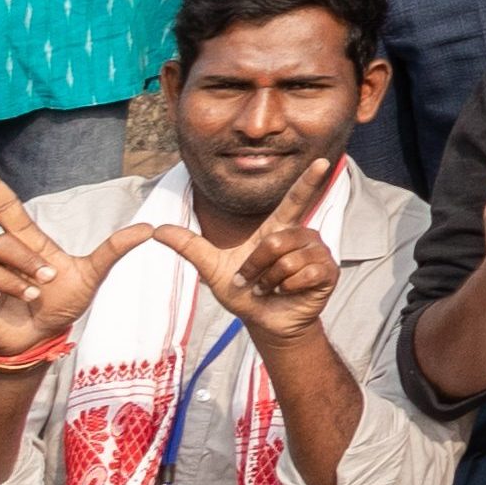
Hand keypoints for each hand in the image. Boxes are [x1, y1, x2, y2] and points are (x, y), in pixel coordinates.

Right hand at [0, 165, 125, 355]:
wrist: (41, 339)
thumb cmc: (61, 302)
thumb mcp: (90, 275)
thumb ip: (114, 250)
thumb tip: (150, 228)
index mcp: (25, 244)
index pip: (5, 208)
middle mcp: (0, 257)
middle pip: (1, 243)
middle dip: (26, 262)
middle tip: (45, 282)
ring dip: (11, 283)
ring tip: (30, 297)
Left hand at [169, 156, 345, 346]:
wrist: (264, 323)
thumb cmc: (244, 294)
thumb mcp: (213, 269)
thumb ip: (189, 246)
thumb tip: (158, 229)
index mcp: (277, 230)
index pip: (294, 200)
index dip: (307, 181)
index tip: (320, 162)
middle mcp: (301, 237)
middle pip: (277, 242)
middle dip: (256, 268)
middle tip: (252, 282)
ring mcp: (317, 254)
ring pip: (289, 260)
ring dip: (271, 281)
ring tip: (270, 288)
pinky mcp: (327, 273)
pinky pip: (305, 273)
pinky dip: (288, 287)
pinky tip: (287, 292)